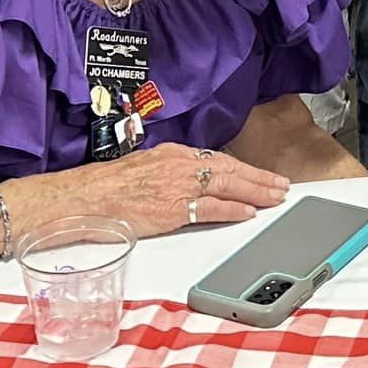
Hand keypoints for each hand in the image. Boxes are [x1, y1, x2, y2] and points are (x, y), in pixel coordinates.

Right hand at [90, 142, 288, 237]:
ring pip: (227, 186)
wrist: (85, 197)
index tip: (261, 174)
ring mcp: (178, 186)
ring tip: (275, 198)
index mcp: (174, 154)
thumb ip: (169, 172)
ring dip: (255, 192)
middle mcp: (180, 165)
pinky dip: (232, 210)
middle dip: (259, 178)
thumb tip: (186, 181)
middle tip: (282, 185)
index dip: (244, 168)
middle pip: (231, 169)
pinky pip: (210, 208)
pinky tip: (248, 213)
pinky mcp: (172, 209)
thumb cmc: (107, 187)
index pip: (219, 159)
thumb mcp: (144, 167)